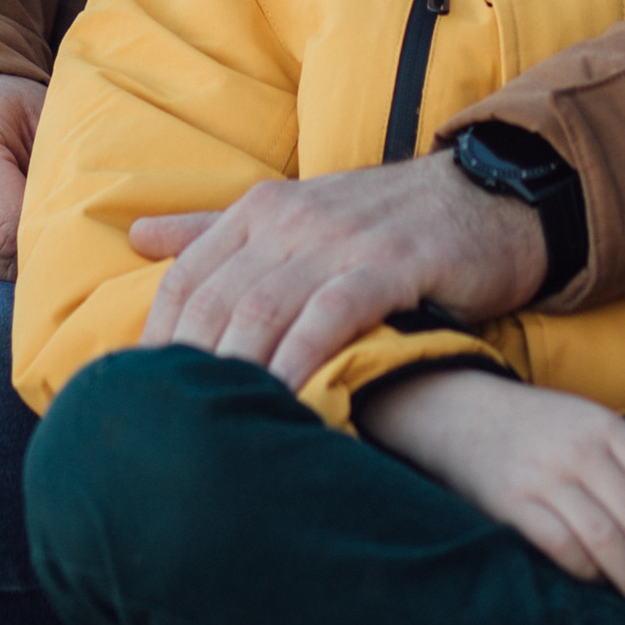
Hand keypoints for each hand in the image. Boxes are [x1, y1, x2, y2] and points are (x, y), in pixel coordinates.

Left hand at [132, 155, 546, 392]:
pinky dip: (303, 358)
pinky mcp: (393, 262)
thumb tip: (136, 237)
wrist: (487, 198)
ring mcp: (342, 238)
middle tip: (176, 427)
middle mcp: (293, 218)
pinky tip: (289, 399)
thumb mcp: (296, 217)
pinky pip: (333, 314)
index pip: (186, 277)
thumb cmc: (385, 222)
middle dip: (191, 366)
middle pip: (218, 299)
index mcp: (262, 209)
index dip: (159, 339)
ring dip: (238, 368)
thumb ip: (215, 230)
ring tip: (221, 424)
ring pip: (265, 307)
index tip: (143, 397)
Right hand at [362, 367, 624, 618]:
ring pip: (608, 542)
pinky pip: (564, 549)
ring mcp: (545, 479)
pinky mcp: (514, 506)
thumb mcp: (589, 421)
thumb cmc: (539, 427)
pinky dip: (591, 573)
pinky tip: (604, 585)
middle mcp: (580, 452)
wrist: (464, 414)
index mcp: (607, 428)